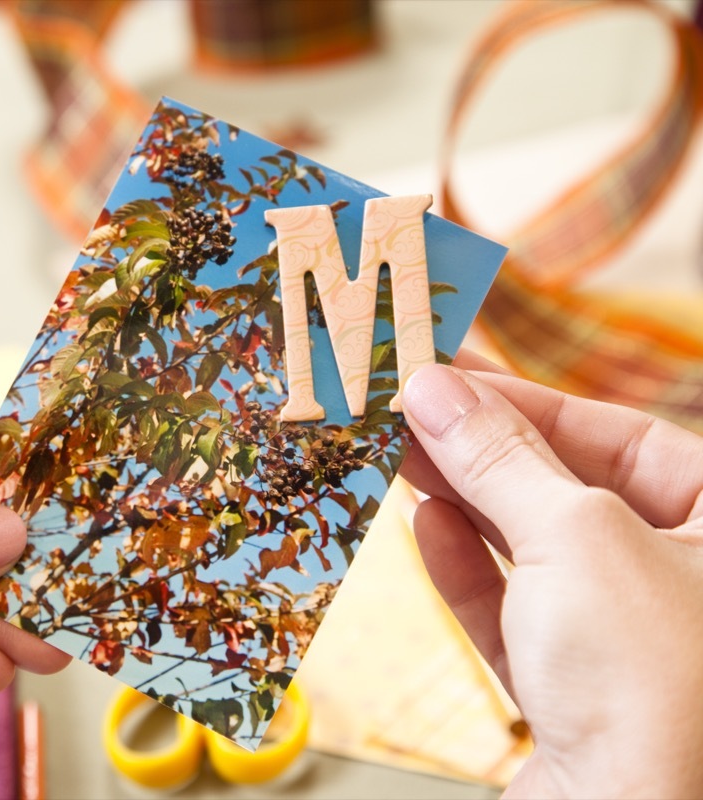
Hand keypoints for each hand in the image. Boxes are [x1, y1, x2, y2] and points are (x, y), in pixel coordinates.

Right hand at [400, 354, 702, 798]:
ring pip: (530, 547)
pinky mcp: (570, 691)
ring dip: (458, 500)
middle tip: (404, 404)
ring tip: (394, 451)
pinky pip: (512, 612)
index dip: (524, 398)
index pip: (616, 435)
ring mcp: (625, 640)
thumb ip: (498, 458)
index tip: (445, 369)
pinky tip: (423, 525)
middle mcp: (681, 579)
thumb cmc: (654, 684)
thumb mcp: (572, 536)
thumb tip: (434, 387)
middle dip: (480, 447)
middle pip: (564, 487)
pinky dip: (464, 569)